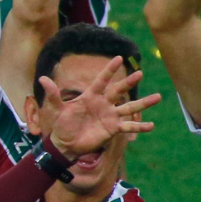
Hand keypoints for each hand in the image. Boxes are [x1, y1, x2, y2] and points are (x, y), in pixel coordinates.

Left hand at [40, 58, 160, 159]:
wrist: (65, 144)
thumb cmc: (61, 125)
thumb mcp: (56, 109)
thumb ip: (53, 94)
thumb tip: (42, 78)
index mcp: (90, 96)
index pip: (101, 80)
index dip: (109, 70)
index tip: (119, 57)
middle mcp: (103, 104)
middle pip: (118, 91)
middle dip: (128, 82)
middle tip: (140, 73)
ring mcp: (109, 116)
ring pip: (129, 107)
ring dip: (143, 103)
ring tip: (158, 97)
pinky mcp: (112, 129)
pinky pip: (128, 126)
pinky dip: (139, 126)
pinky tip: (151, 126)